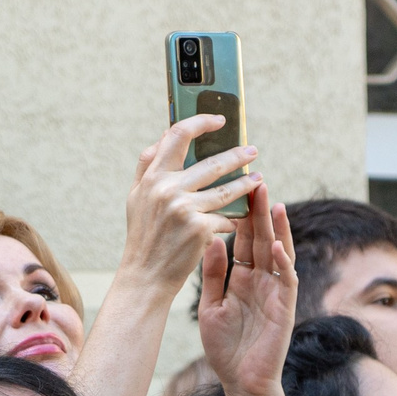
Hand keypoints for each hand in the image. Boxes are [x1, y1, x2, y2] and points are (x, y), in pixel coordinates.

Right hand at [117, 115, 258, 294]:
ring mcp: (184, 208)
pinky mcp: (199, 228)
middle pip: (212, 163)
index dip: (201, 122)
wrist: (145, 276)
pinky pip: (224, 218)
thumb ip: (148, 165)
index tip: (219, 120)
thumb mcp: (137, 197)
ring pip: (226, 190)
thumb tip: (165, 134)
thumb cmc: (143, 236)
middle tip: (252, 150)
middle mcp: (168, 189)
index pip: (178, 135)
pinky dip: (230, 220)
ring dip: (246, 184)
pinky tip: (236, 221)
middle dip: (237, 155)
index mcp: (153, 176)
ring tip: (259, 179)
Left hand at [198, 180, 297, 395]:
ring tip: (272, 202)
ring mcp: (275, 292)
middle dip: (259, 211)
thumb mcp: (210, 307)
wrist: (240, 382)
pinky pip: (286, 280)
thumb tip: (210, 239)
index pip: (242, 240)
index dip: (239, 215)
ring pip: (279, 252)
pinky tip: (277, 245)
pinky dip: (283, 262)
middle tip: (255, 180)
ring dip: (277, 228)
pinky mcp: (285, 309)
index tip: (232, 188)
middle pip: (261, 239)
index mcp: (241, 278)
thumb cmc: (225, 348)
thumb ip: (212, 276)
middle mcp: (261, 280)